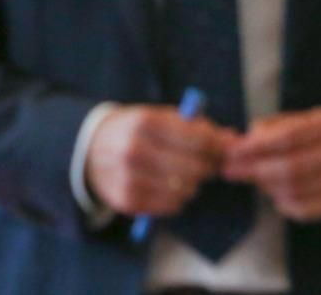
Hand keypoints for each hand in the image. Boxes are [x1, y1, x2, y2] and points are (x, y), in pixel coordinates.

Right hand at [84, 104, 234, 217]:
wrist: (88, 149)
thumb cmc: (132, 130)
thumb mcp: (156, 116)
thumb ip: (193, 125)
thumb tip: (232, 137)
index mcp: (144, 122)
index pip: (198, 140)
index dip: (218, 146)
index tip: (224, 148)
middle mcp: (134, 149)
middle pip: (194, 167)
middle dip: (207, 167)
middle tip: (206, 164)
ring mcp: (129, 177)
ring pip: (185, 190)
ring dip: (192, 183)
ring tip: (183, 174)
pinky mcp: (127, 200)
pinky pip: (171, 206)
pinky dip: (177, 198)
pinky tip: (168, 186)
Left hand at [223, 108, 320, 220]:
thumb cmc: (318, 134)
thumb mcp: (298, 120)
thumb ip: (269, 129)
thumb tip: (241, 145)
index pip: (288, 138)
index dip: (256, 147)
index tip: (230, 153)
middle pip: (292, 168)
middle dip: (254, 170)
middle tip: (230, 171)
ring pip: (297, 191)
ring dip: (266, 188)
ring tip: (254, 180)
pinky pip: (307, 210)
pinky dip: (283, 205)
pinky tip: (274, 195)